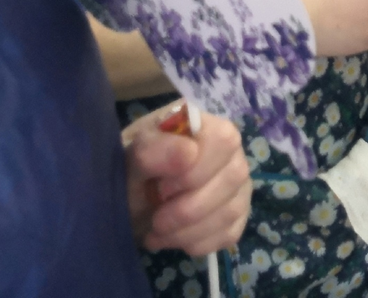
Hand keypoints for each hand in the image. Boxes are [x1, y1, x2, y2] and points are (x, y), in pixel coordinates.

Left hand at [124, 104, 250, 255]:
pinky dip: (195, 243)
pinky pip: (229, 234)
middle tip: (156, 217)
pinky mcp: (237, 216)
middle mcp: (230, 152)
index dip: (195, 169)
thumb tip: (189, 153)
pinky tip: (172, 237)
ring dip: (187, 230)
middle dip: (188, 208)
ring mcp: (237, 184)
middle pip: (233, 177)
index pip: (224, 140)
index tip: (161, 187)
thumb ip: (154, 150)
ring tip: (157, 231)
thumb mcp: (130, 156)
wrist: (130, 199)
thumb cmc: (132, 169)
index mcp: (206, 125)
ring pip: (231, 210)